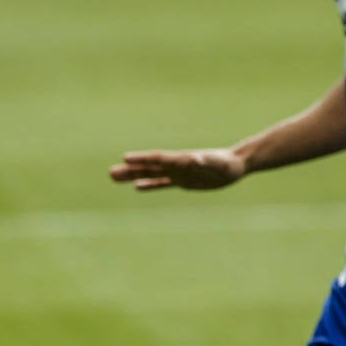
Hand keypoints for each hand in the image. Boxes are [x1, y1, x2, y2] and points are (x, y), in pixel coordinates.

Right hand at [109, 148, 245, 191]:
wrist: (235, 165)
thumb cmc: (227, 163)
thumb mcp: (217, 163)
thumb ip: (205, 161)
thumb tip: (193, 159)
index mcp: (181, 159)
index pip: (158, 158)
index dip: (142, 158)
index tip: (125, 158)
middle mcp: (175, 165)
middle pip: (148, 167)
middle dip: (130, 170)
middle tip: (110, 173)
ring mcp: (177, 172)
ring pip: (151, 174)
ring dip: (134, 176)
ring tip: (115, 177)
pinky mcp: (182, 181)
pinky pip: (163, 183)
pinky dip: (150, 184)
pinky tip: (137, 186)